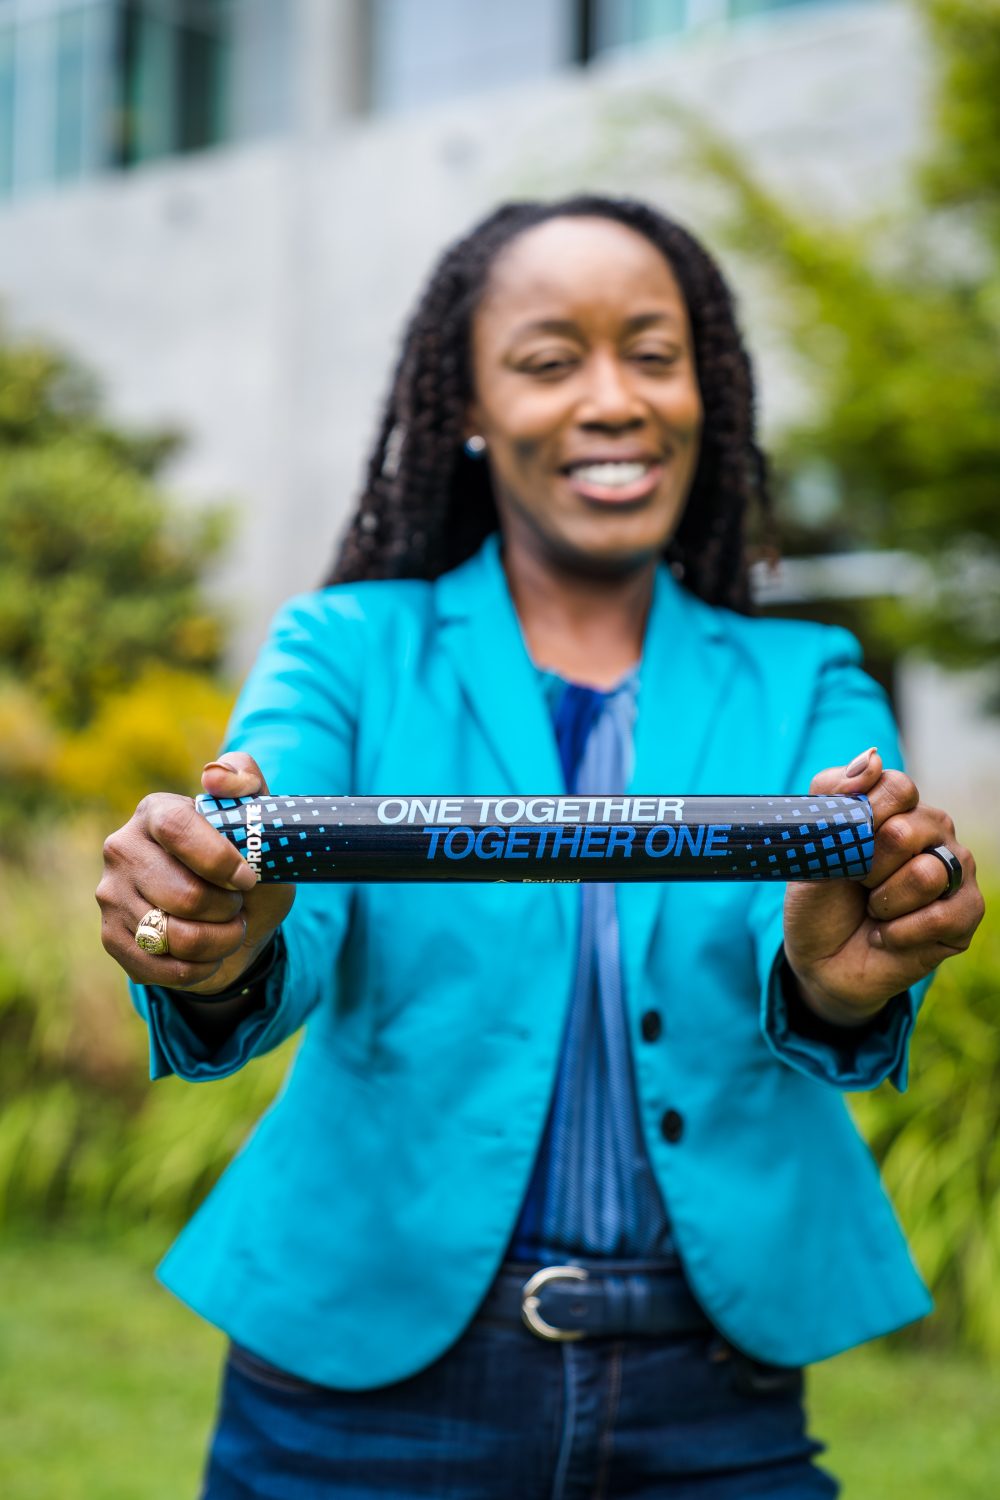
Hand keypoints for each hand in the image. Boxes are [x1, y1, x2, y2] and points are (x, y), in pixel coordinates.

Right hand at [97, 753, 294, 993]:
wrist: (234, 920)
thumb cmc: (246, 866)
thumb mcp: (261, 824)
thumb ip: (247, 782)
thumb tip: (214, 777)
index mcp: (155, 812)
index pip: (178, 829)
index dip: (219, 860)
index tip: (247, 880)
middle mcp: (122, 849)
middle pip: (183, 894)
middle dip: (227, 910)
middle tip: (238, 906)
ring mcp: (111, 895)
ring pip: (175, 937)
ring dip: (220, 941)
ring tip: (230, 929)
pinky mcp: (111, 938)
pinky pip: (164, 968)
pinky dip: (201, 968)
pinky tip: (210, 954)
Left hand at [783, 748, 984, 1026]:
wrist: (820, 960)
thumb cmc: (819, 899)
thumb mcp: (810, 846)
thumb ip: (834, 797)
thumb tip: (871, 757)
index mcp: (899, 807)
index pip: (896, 786)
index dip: (861, 818)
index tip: (840, 845)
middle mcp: (934, 832)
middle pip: (907, 829)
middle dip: (865, 866)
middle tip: (856, 884)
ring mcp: (956, 872)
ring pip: (927, 874)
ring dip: (883, 902)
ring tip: (873, 911)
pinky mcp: (966, 915)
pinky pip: (941, 916)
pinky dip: (899, 933)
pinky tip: (885, 937)